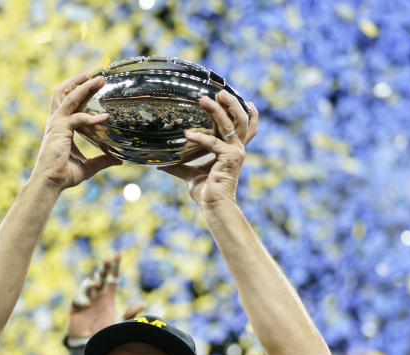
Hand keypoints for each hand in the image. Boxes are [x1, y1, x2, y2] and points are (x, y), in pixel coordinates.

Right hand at [32, 72, 121, 190]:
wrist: (50, 183)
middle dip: (79, 81)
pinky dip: (92, 118)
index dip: (77, 90)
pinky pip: (78, 118)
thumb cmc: (64, 175)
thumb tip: (119, 159)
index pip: (67, 101)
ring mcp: (57, 123)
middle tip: (97, 75)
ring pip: (70, 97)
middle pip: (64, 92)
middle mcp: (56, 121)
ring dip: (85, 87)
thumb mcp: (89, 166)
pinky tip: (105, 118)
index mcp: (60, 126)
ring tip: (99, 80)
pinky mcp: (60, 129)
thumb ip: (103, 160)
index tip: (92, 83)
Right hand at [68, 254, 144, 338]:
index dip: (114, 267)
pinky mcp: (76, 308)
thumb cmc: (106, 333)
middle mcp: (97, 296)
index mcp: (108, 296)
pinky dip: (82, 299)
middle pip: (100, 277)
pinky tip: (88, 304)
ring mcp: (86, 300)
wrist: (91, 345)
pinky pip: (78, 298)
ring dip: (92, 282)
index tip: (117, 254)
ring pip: (88, 284)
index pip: (112, 278)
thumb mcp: (120, 323)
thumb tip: (142, 303)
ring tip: (98, 285)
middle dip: (103, 268)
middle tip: (107, 261)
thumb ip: (129, 314)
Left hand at [159, 92, 257, 206]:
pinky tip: (187, 134)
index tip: (248, 100)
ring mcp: (236, 153)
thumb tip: (160, 164)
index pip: (246, 128)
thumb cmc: (206, 193)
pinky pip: (213, 143)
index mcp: (232, 151)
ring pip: (231, 125)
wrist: (214, 207)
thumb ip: (178, 166)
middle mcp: (238, 150)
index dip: (249, 113)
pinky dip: (200, 137)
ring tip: (204, 99)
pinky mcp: (231, 158)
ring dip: (218, 110)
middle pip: (241, 120)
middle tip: (218, 91)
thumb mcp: (190, 175)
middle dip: (232, 104)